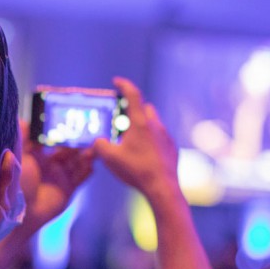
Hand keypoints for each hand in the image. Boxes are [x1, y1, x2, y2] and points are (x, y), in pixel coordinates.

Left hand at [0, 121, 93, 268]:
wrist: (20, 213)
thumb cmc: (15, 184)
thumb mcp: (17, 157)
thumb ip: (21, 138)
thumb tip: (23, 119)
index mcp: (36, 155)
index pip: (52, 138)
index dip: (61, 129)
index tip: (72, 118)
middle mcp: (49, 164)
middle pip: (67, 148)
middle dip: (77, 139)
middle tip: (88, 129)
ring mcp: (59, 176)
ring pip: (77, 160)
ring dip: (85, 152)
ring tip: (94, 145)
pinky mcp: (68, 189)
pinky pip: (81, 177)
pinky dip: (88, 168)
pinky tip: (93, 162)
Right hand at [88, 77, 180, 205]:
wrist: (162, 187)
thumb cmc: (135, 170)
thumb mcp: (109, 158)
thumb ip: (99, 145)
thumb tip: (98, 141)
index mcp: (139, 123)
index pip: (132, 95)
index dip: (123, 85)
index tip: (116, 81)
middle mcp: (155, 125)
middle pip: (145, 108)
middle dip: (133, 110)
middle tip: (121, 121)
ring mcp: (165, 137)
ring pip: (153, 124)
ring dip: (142, 127)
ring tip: (131, 142)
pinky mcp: (171, 148)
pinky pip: (159, 139)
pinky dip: (150, 141)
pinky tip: (143, 156)